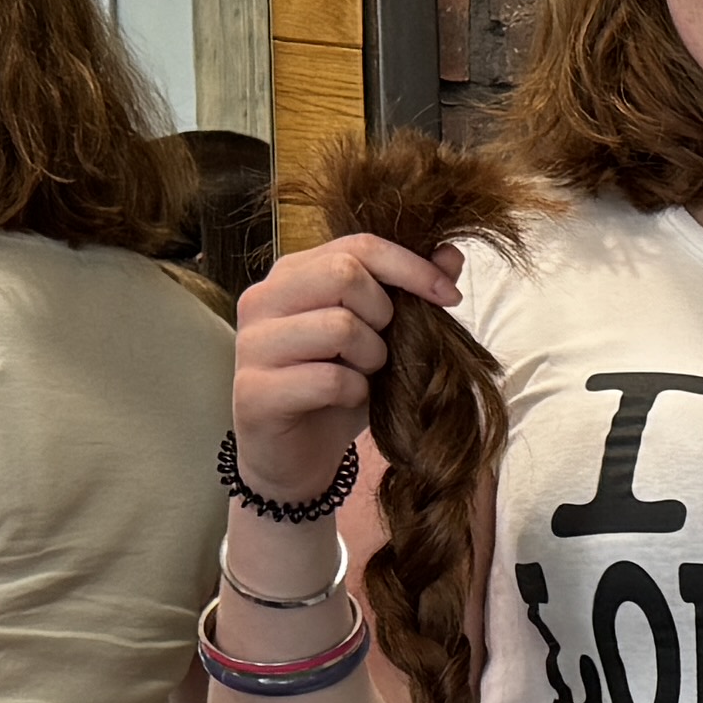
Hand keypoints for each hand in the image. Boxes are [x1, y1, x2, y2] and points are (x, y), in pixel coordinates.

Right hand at [233, 229, 454, 479]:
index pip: (357, 246)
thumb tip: (450, 254)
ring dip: (371, 357)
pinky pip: (328, 379)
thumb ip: (408, 292)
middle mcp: (263, 299)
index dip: (411, 267)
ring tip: (364, 375)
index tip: (450, 296)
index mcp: (292, 274)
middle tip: (384, 347)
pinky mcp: (254, 390)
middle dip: (384, 314)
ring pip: (339, 326)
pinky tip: (347, 400)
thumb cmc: (337, 389)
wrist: (294, 456)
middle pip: (344, 274)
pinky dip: (354, 392)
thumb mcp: (380, 337)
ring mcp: (252, 344)